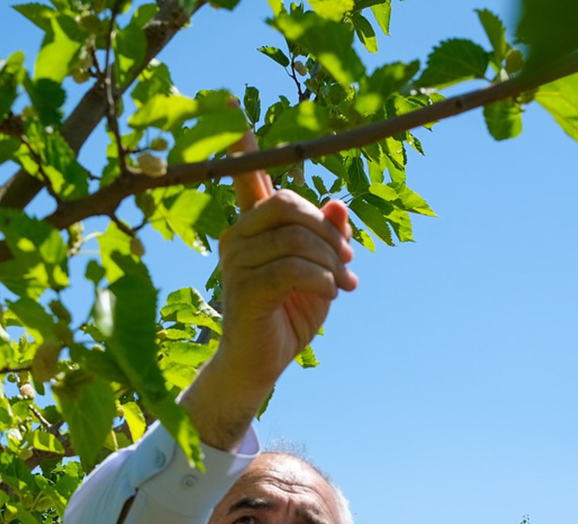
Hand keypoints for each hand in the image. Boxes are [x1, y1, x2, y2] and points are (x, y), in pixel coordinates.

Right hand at [181, 133, 357, 451]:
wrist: (261, 366)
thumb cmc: (287, 315)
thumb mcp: (319, 271)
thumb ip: (327, 237)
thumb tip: (337, 203)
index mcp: (252, 228)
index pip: (246, 177)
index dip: (242, 145)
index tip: (229, 103)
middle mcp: (236, 237)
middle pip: (285, 204)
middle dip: (325, 229)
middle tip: (348, 260)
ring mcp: (236, 263)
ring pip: (294, 238)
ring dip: (329, 260)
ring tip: (343, 284)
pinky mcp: (245, 290)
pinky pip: (293, 268)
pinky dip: (321, 278)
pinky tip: (329, 294)